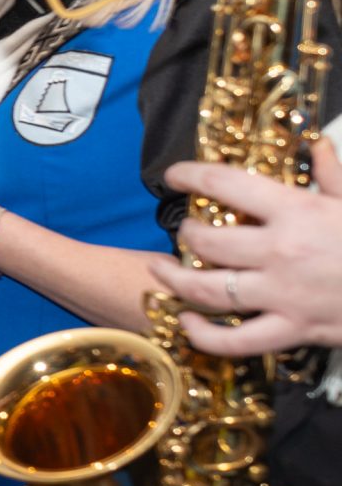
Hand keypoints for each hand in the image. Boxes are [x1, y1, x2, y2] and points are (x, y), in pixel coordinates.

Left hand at [156, 139, 341, 354]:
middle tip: (183, 227)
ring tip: (161, 268)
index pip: (225, 185)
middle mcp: (280, 252)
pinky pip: (234, 340)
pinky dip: (203, 335)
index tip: (174, 175)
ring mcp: (282, 295)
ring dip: (175, 278)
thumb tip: (317, 145)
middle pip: (206, 241)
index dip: (190, 175)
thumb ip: (333, 174)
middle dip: (185, 232)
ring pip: (207, 289)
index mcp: (296, 212)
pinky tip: (187, 323)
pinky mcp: (292, 330)